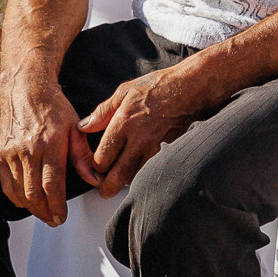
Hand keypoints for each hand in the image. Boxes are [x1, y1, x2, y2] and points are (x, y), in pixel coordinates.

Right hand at [0, 71, 83, 225]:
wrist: (26, 88)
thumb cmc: (53, 106)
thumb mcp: (76, 128)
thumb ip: (83, 156)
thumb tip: (95, 179)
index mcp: (50, 144)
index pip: (52, 184)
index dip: (57, 206)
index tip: (61, 217)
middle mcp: (28, 150)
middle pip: (33, 193)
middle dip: (44, 212)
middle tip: (54, 220)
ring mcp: (11, 152)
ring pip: (19, 192)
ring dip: (31, 208)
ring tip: (43, 213)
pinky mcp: (0, 153)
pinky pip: (6, 184)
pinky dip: (16, 198)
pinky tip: (26, 202)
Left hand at [78, 65, 201, 197]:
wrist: (193, 87)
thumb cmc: (160, 86)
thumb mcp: (125, 91)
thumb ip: (102, 112)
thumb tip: (84, 127)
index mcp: (124, 123)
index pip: (102, 158)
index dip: (96, 167)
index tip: (97, 166)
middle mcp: (140, 139)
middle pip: (118, 176)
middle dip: (108, 187)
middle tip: (104, 190)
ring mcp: (157, 148)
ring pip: (136, 178)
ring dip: (128, 182)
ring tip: (123, 180)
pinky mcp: (171, 152)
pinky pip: (154, 171)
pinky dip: (146, 175)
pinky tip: (143, 172)